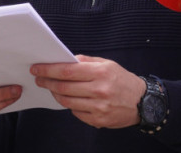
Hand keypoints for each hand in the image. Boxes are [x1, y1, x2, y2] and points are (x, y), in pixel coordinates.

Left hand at [30, 55, 145, 128]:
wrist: (143, 103)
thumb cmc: (123, 81)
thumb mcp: (108, 64)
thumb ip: (86, 61)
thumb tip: (66, 60)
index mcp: (101, 72)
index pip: (68, 71)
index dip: (49, 70)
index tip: (37, 68)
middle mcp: (99, 90)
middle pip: (64, 87)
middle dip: (47, 82)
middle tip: (39, 78)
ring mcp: (98, 107)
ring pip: (67, 101)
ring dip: (56, 94)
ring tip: (52, 88)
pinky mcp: (98, 120)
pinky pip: (75, 112)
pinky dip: (69, 105)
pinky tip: (70, 98)